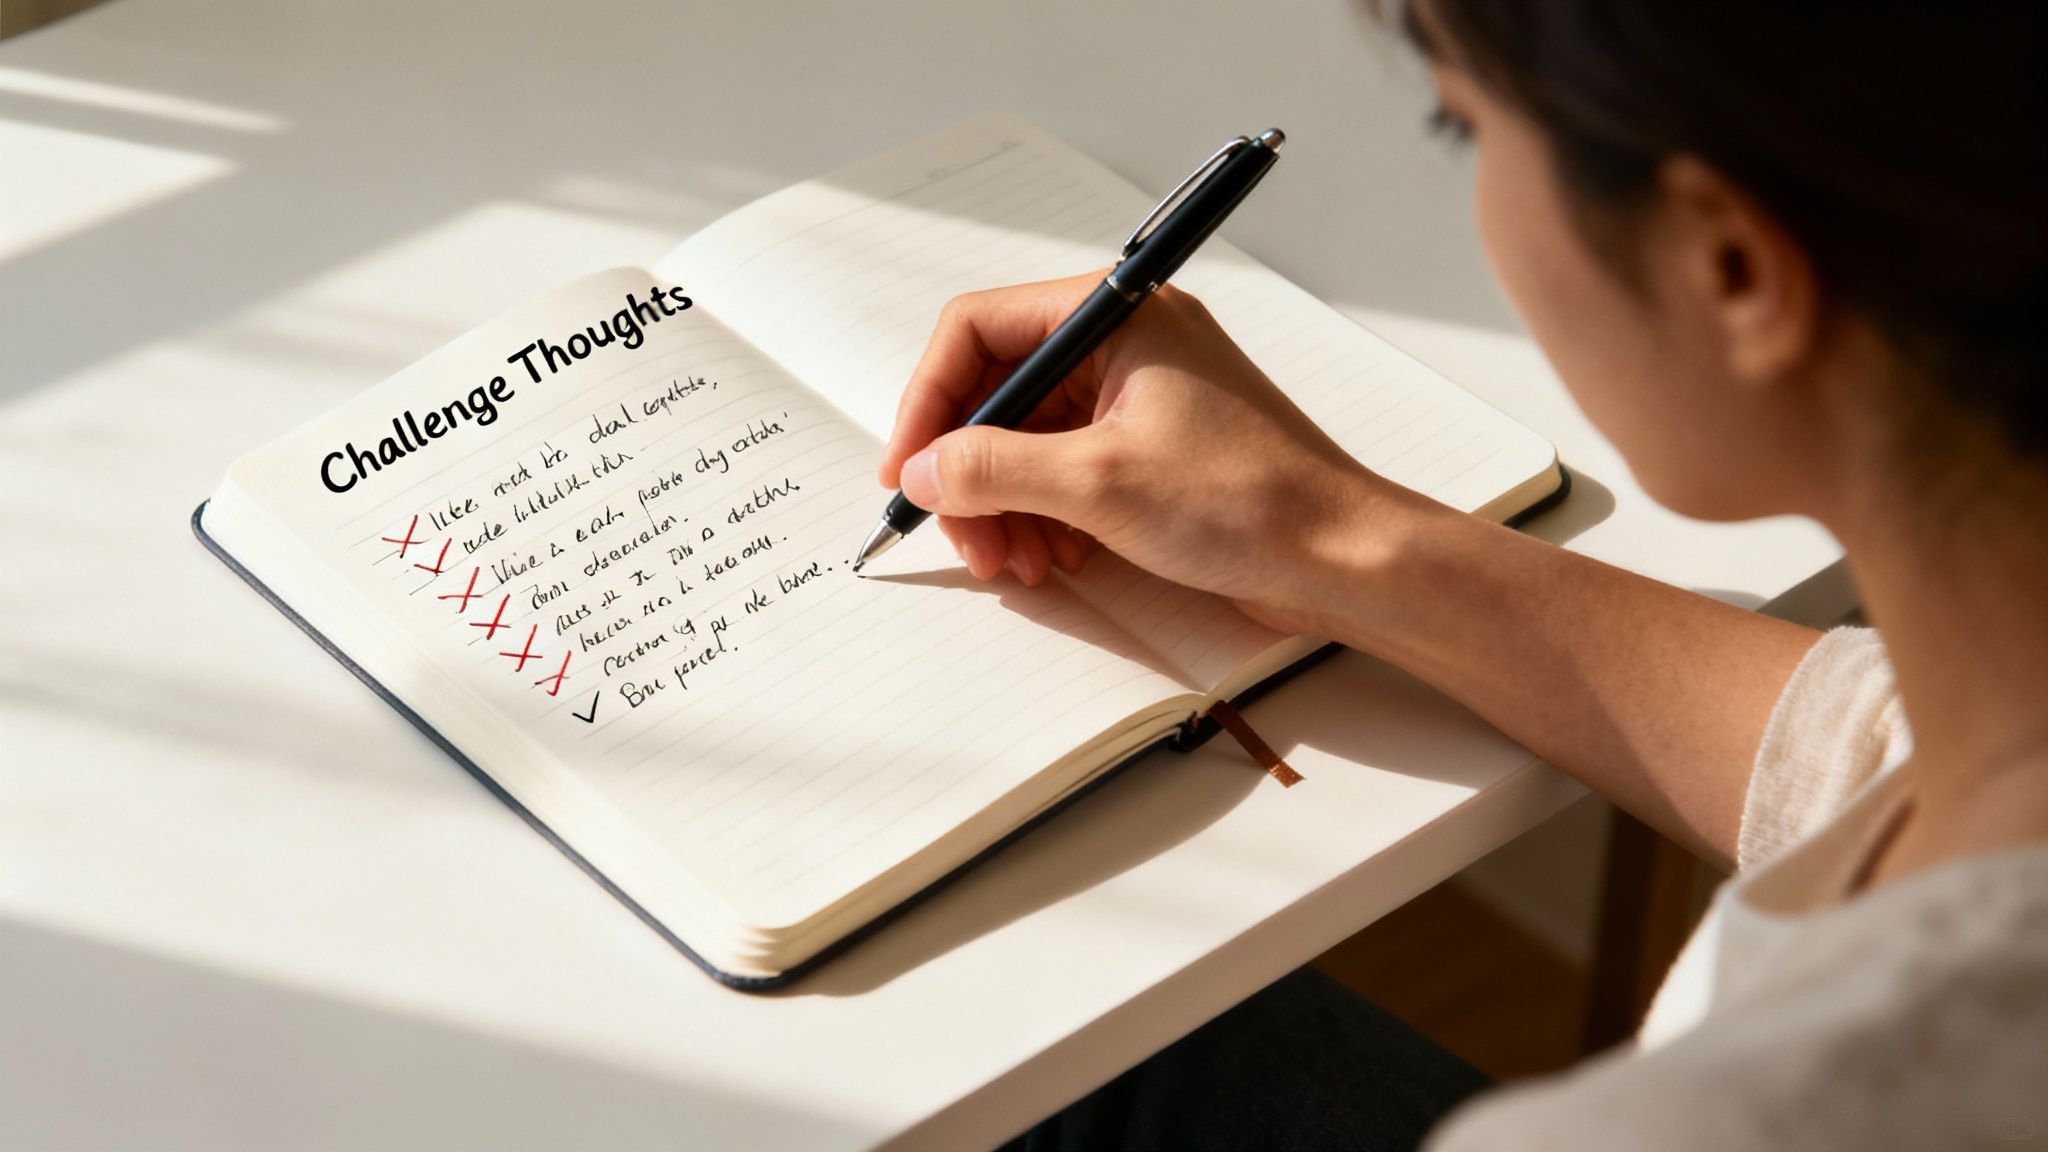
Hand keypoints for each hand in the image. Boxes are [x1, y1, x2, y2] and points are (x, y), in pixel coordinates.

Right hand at [879, 272, 1417, 632]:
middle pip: (1000, 391)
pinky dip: (1044, 513)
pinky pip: (1067, 469)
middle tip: (963, 538)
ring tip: (1013, 564)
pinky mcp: (1152, 450)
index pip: (979, 329)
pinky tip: (1052, 558)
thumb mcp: (1098, 483)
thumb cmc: (1245, 502)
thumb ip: (994, 468)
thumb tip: (923, 470)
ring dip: (1004, 502)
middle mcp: (1125, 343)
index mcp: (1117, 315)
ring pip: (1029, 438)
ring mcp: (1140, 397)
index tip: (908, 470)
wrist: (1342, 558)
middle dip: (970, 469)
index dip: (930, 401)